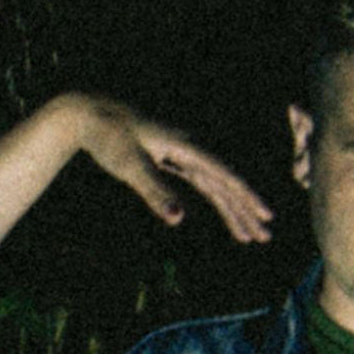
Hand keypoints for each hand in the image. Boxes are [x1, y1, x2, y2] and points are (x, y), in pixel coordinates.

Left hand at [77, 103, 275, 243]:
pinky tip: (226, 215)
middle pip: (225, 185)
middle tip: (264, 238)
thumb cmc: (108, 137)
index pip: (225, 177)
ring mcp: (180, 156)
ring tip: (247, 237)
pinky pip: (200, 185)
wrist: (88, 114)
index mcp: (186, 148)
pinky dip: (213, 201)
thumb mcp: (130, 166)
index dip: (247, 199)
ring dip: (232, 211)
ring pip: (215, 188)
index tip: (265, 217)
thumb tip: (179, 219)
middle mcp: (189, 150)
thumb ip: (155, 192)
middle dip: (245, 212)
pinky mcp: (170, 161)